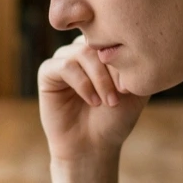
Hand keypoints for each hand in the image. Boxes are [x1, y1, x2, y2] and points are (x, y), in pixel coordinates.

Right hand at [38, 37, 147, 163]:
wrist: (94, 145)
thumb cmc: (115, 118)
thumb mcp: (134, 89)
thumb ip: (134, 64)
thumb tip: (130, 44)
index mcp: (102, 48)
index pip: (114, 37)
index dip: (125, 59)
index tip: (132, 87)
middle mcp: (82, 49)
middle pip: (98, 42)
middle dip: (112, 69)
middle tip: (121, 93)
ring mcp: (63, 59)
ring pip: (82, 52)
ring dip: (99, 78)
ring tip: (108, 100)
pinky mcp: (47, 72)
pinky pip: (65, 66)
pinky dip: (82, 83)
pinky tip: (92, 101)